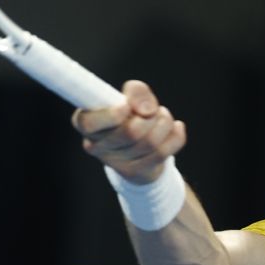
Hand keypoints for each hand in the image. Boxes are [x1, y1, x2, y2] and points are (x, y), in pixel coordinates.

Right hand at [72, 80, 186, 183]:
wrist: (138, 149)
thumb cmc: (129, 116)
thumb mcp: (129, 96)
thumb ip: (136, 91)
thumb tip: (146, 109)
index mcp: (87, 123)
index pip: (87, 123)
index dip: (110, 115)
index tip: (125, 108)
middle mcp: (97, 146)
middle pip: (130, 132)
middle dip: (149, 116)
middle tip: (151, 110)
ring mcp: (117, 163)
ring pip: (150, 142)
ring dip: (164, 122)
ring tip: (163, 116)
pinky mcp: (137, 172)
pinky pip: (164, 152)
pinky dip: (176, 135)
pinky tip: (175, 127)